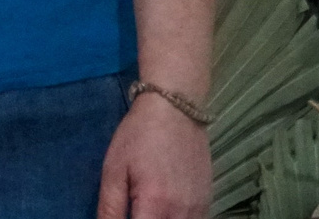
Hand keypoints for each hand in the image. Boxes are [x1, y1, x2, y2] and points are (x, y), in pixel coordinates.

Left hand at [98, 92, 209, 218]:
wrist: (175, 110)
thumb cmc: (139, 136)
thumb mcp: (114, 169)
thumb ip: (110, 208)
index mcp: (155, 204)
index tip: (125, 214)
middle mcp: (182, 212)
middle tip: (134, 209)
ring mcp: (199, 209)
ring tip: (146, 206)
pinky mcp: (208, 202)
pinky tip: (163, 208)